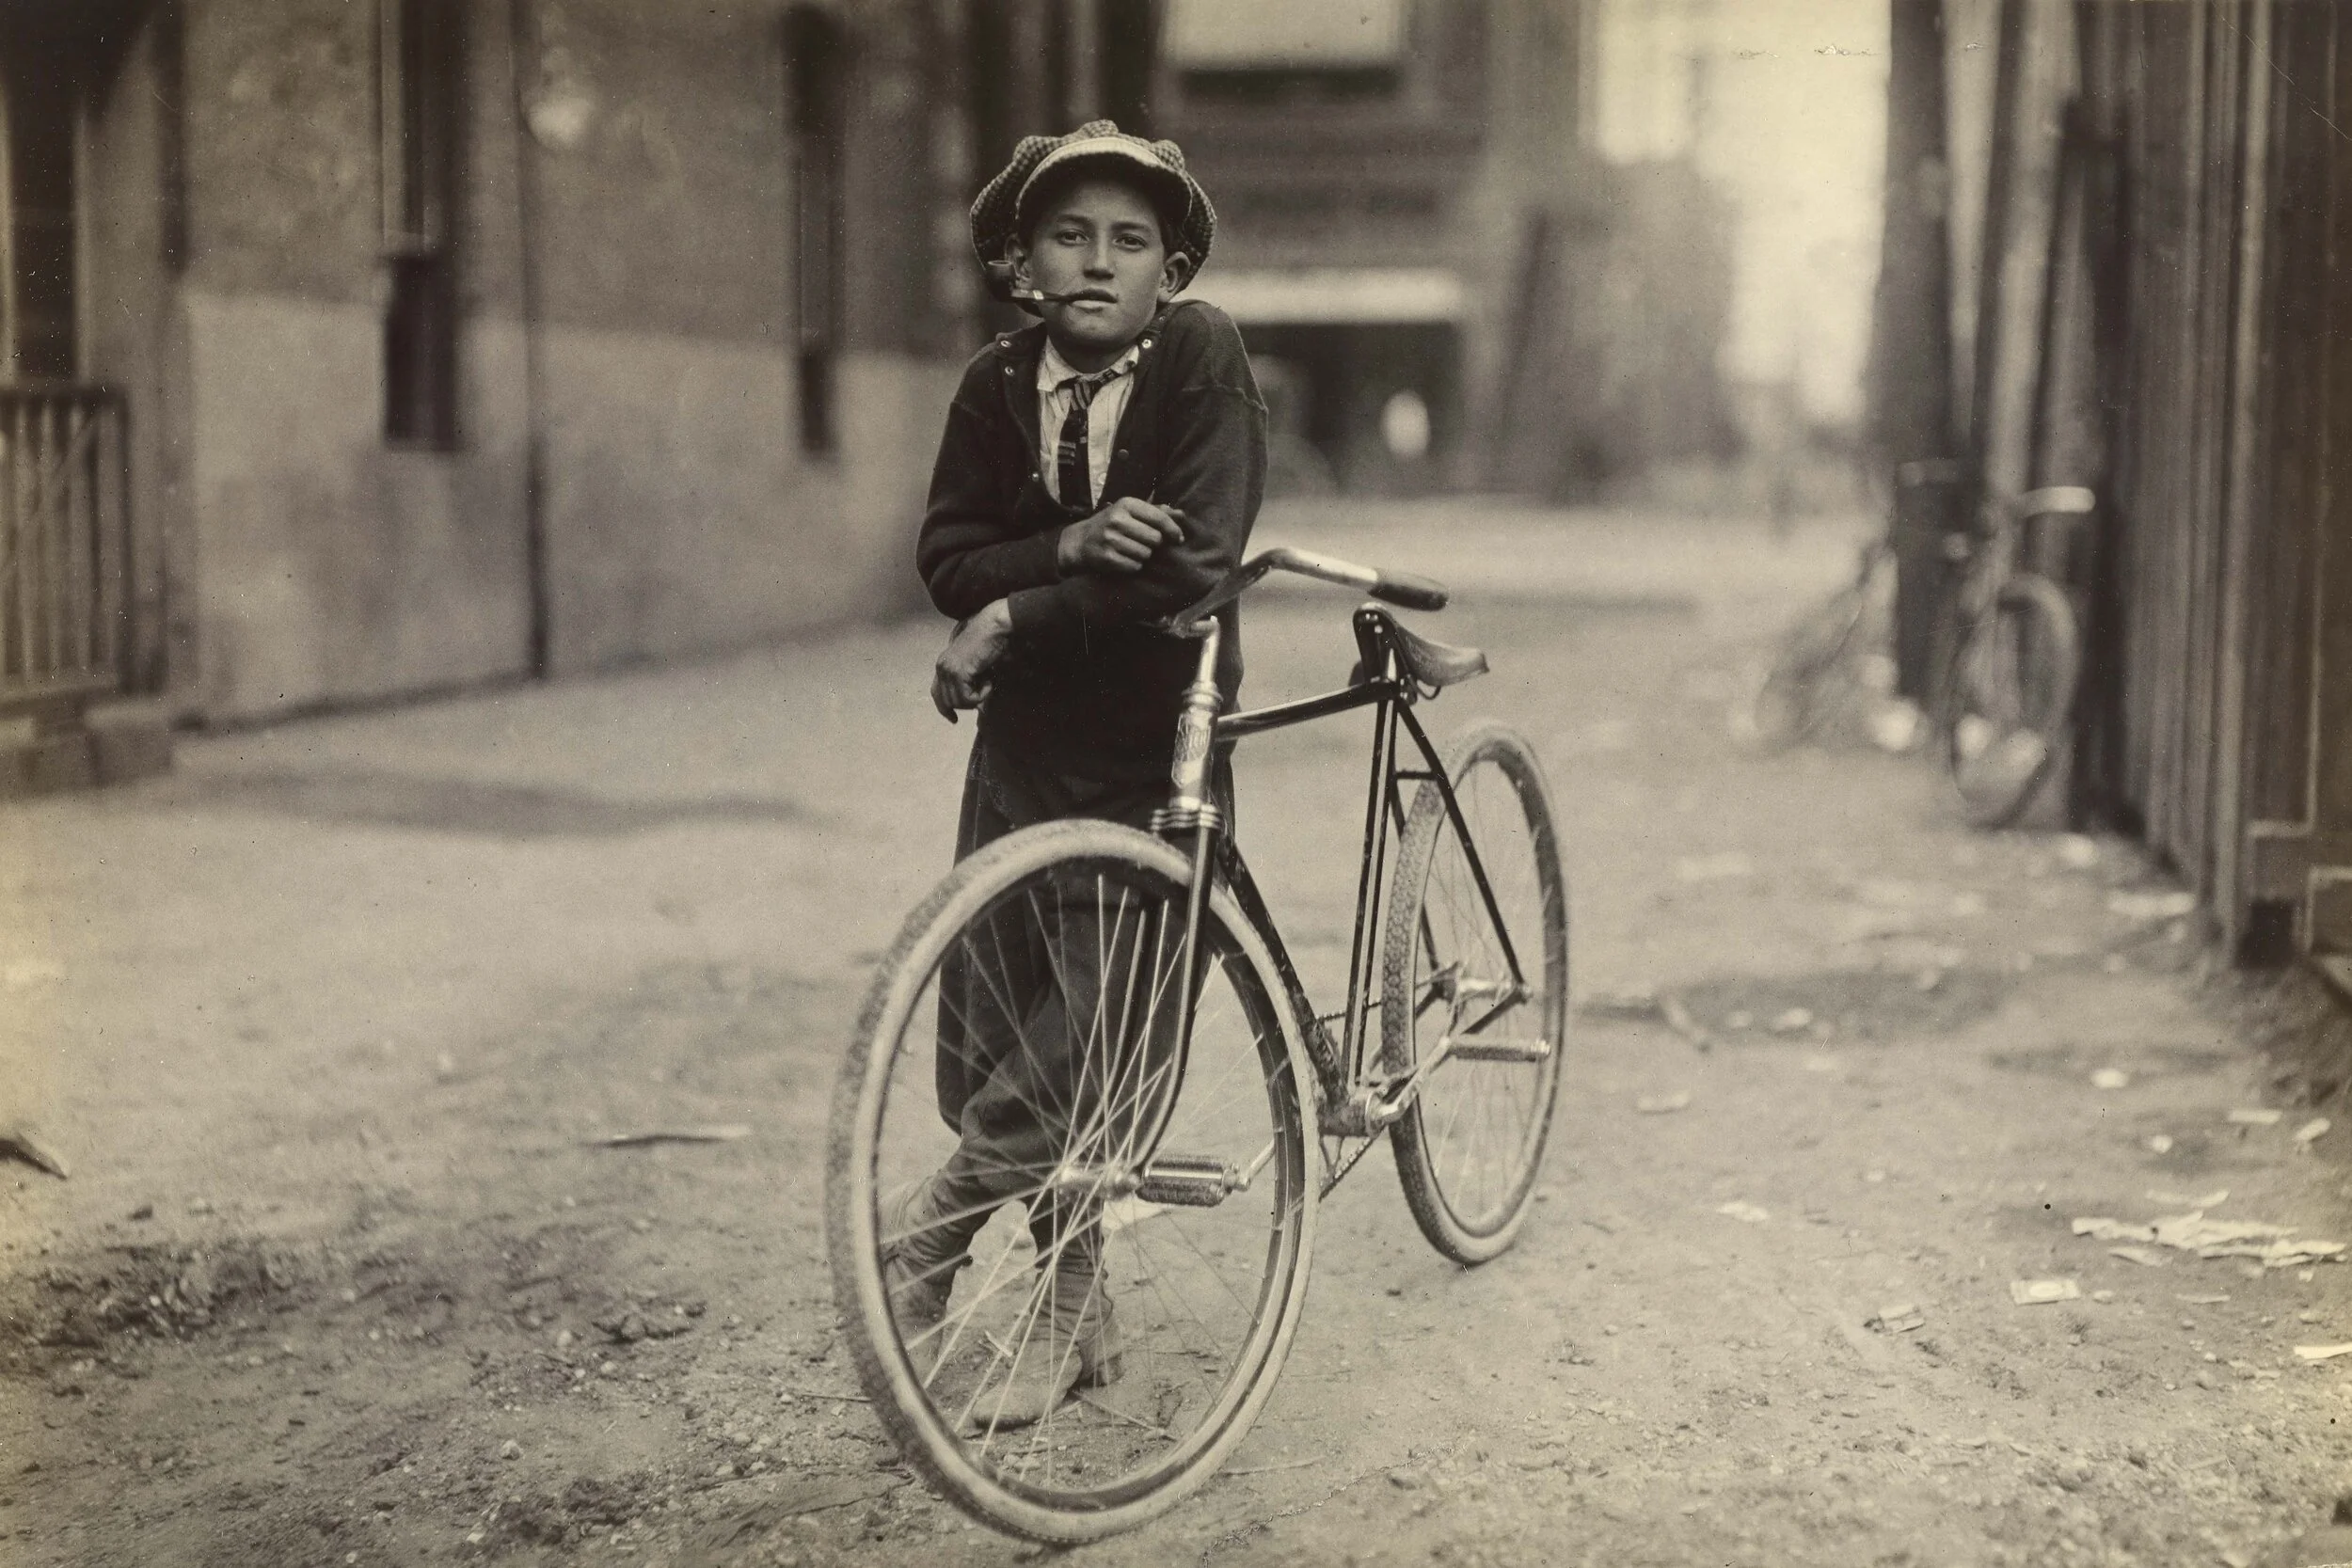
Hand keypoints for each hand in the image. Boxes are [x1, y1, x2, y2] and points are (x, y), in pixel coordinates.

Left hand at [931, 600, 1012, 721]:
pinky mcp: (958, 672)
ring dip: (977, 698)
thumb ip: (970, 680)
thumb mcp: (975, 664)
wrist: (994, 626)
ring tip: (988, 681)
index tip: (953, 720)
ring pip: (958, 703)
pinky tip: (989, 680)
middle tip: (985, 691)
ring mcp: (948, 669)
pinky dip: (981, 695)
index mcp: (943, 663)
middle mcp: (941, 666)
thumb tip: (978, 706)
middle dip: (967, 703)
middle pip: (947, 701)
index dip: (944, 708)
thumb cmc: (990, 641)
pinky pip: (967, 699)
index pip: (936, 693)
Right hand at [1057, 499, 1183, 575]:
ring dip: (1143, 555)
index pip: (1160, 518)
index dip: (1174, 530)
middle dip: (1154, 544)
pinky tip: (1123, 558)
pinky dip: (1133, 565)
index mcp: (1126, 504)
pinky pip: (1135, 566)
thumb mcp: (1131, 512)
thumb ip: (1157, 512)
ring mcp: (1110, 539)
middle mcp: (1117, 519)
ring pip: (1146, 554)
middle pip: (1156, 539)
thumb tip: (1182, 515)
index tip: (1179, 538)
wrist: (1081, 541)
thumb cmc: (1113, 524)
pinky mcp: (1107, 557)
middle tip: (1143, 542)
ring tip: (1131, 550)